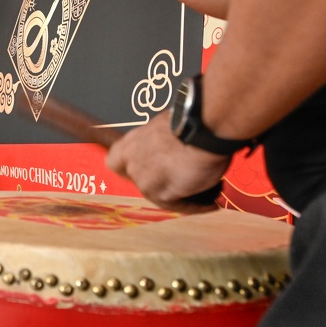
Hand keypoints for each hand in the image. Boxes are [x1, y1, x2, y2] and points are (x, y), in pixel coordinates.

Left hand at [105, 111, 229, 212]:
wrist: (204, 127)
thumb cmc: (192, 121)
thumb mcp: (167, 125)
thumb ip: (160, 141)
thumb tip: (171, 146)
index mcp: (132, 142)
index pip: (115, 161)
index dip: (129, 167)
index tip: (146, 169)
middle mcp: (132, 162)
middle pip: (141, 181)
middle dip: (161, 181)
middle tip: (183, 178)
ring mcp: (144, 180)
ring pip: (161, 195)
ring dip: (181, 193)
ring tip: (205, 187)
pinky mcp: (160, 194)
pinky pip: (179, 205)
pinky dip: (196, 205)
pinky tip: (210, 203)